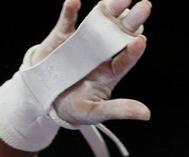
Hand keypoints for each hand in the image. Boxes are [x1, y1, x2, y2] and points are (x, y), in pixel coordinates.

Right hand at [38, 0, 152, 125]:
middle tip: (145, 7)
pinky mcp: (62, 37)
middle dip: (132, 21)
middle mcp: (100, 53)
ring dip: (108, 8)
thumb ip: (117, 110)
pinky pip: (67, 21)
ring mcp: (82, 42)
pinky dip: (70, 11)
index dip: (133, 50)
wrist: (43, 100)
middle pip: (119, 34)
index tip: (140, 40)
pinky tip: (74, 2)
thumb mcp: (94, 113)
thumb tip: (146, 114)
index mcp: (110, 71)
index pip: (125, 58)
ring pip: (98, 22)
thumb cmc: (73, 108)